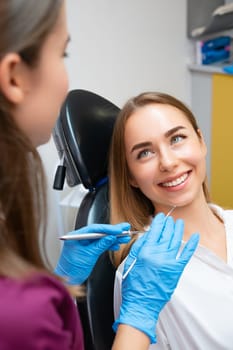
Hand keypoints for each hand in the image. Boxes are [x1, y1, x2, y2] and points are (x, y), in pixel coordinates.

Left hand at [54, 223, 130, 284]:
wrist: (67, 281)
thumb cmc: (71, 269)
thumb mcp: (88, 256)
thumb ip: (100, 245)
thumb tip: (111, 237)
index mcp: (76, 236)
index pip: (94, 229)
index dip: (108, 229)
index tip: (117, 230)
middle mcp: (80, 238)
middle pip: (99, 232)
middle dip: (112, 231)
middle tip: (124, 228)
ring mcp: (85, 243)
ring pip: (101, 238)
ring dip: (113, 238)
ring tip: (124, 237)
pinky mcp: (89, 249)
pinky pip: (101, 244)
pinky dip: (109, 245)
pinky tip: (116, 245)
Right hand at [113, 213, 198, 343]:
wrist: (141, 303)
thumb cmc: (133, 283)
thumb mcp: (131, 260)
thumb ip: (139, 246)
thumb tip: (147, 234)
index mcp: (145, 251)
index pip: (154, 231)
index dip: (158, 222)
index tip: (160, 217)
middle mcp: (158, 254)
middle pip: (166, 234)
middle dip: (168, 224)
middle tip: (170, 219)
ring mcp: (168, 262)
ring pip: (175, 241)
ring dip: (178, 230)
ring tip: (179, 223)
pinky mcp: (176, 270)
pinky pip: (186, 254)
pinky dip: (192, 245)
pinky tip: (195, 236)